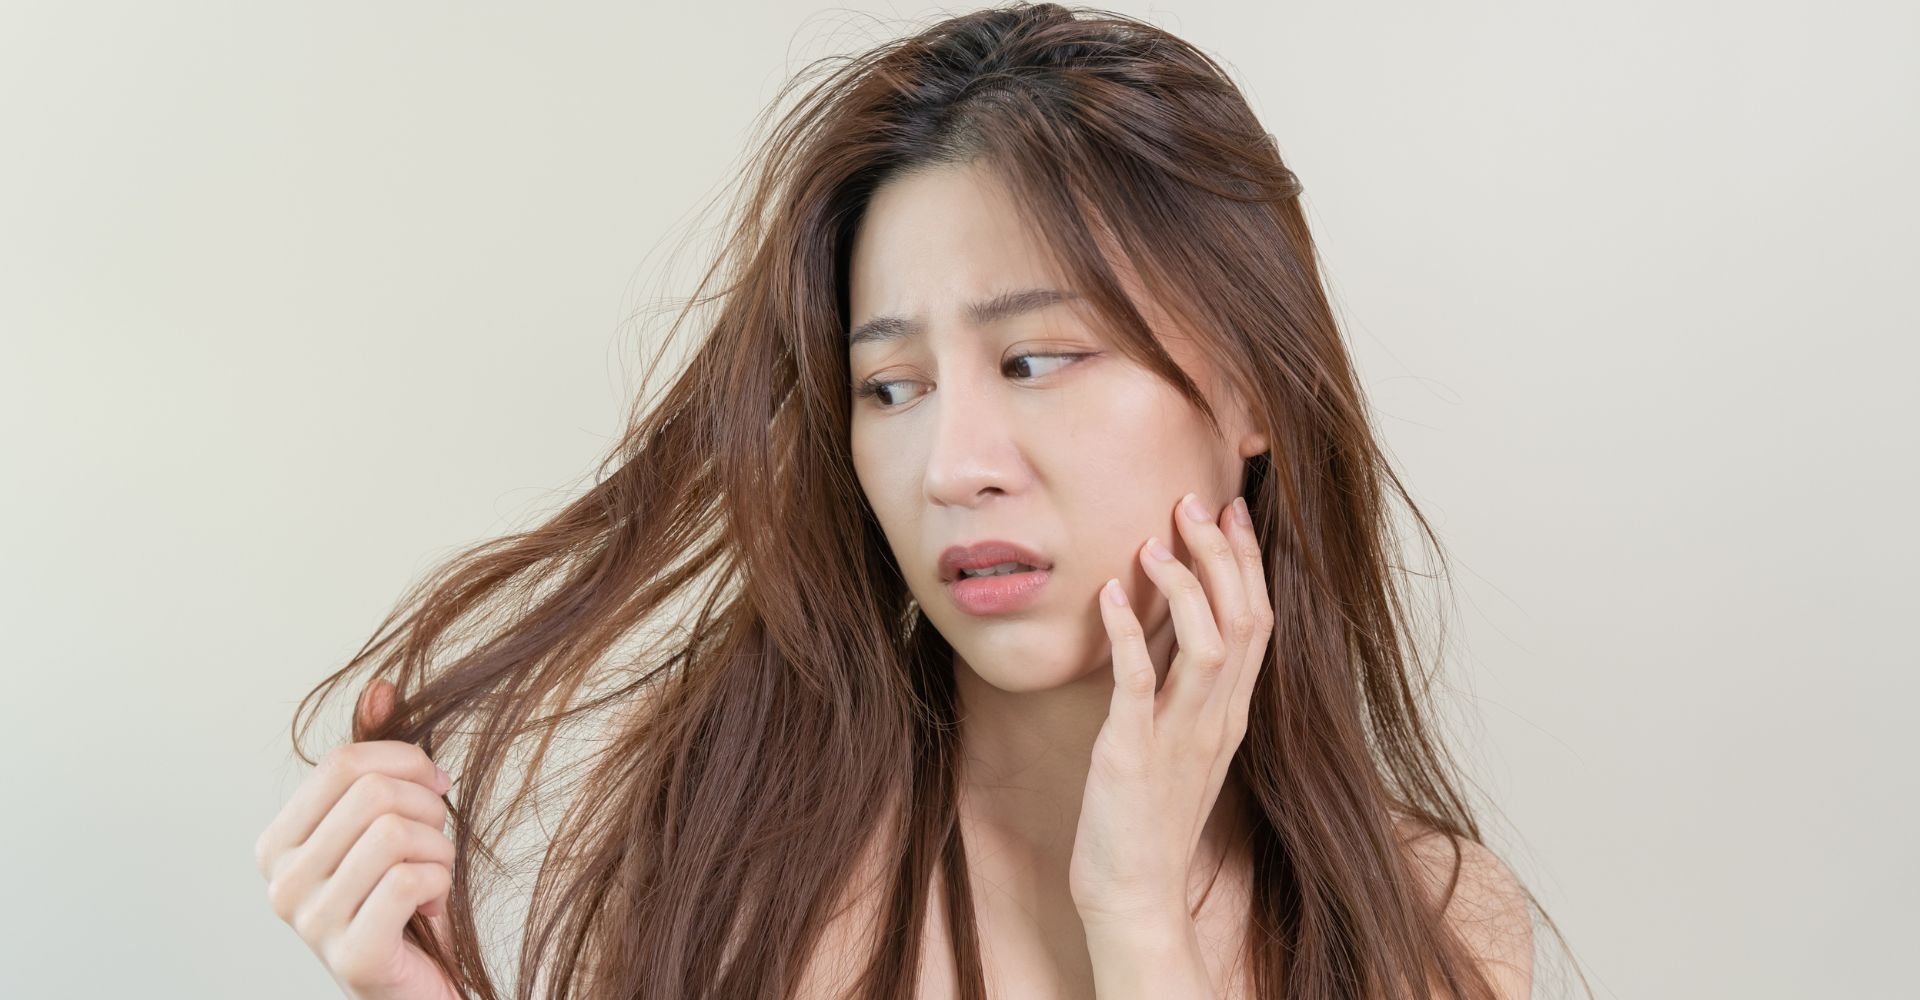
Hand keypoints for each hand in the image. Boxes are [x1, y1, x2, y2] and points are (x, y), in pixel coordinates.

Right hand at [254, 679, 462, 999]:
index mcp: (277, 844)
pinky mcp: (352, 954)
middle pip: (373, 793)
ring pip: (397, 834)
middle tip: (435, 842)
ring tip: (432, 878)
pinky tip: (431, 909)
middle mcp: (280, 883)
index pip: (344, 762)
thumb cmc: (405, 899)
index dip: (405, 761)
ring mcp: (309, 922)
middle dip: (427, 809)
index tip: (434, 784)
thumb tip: (383, 686)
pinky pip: (411, 879)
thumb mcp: (389, 820)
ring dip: (439, 851)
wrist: (419, 982)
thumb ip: (378, 758)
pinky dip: (441, 885)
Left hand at [1068, 491, 1273, 927]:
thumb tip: (1166, 618)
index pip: (1258, 622)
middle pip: (1244, 622)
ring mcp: (1181, 737)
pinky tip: (1111, 595)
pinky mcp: (1135, 755)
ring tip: (1155, 540)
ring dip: (1186, 588)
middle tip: (1194, 501)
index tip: (1230, 510)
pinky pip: (1140, 686)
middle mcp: (1217, 719)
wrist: (1135, 894)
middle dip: (1223, 556)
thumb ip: (1179, 682)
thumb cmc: (1148, 815)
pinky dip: (1130, 636)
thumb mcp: (1176, 737)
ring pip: (1208, 647)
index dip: (1248, 563)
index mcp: (1231, 713)